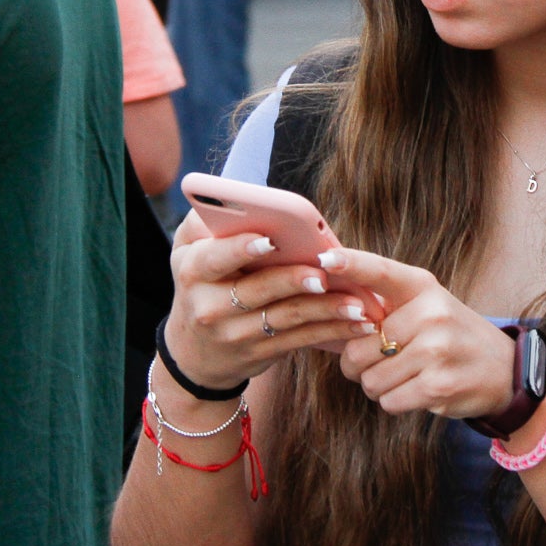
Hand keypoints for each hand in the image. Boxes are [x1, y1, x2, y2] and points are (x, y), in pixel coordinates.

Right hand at [164, 213, 379, 390]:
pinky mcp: (259, 353)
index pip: (215, 258)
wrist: (196, 352)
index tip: (269, 240)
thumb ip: (202, 222)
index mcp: (193, 271)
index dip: (240, 248)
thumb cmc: (201, 284)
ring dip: (326, 309)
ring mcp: (235, 334)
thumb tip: (228, 191)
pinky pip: (300, 340)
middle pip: (258, 289)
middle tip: (324, 274)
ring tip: (357, 302)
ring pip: (287, 317)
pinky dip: (332, 331)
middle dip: (293, 280)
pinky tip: (358, 323)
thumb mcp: (187, 252)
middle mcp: (210, 306)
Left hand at [317, 248, 520, 417]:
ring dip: (379, 386)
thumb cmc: (452, 337)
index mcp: (423, 288)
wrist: (505, 370)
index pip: (381, 271)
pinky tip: (417, 390)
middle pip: (359, 349)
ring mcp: (437, 350)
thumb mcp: (428, 307)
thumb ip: (387, 306)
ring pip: (371, 380)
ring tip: (406, 376)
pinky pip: (389, 401)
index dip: (350, 264)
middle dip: (359, 365)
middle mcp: (431, 314)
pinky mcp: (439, 385)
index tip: (324, 259)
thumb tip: (333, 313)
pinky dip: (395, 401)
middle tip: (381, 363)